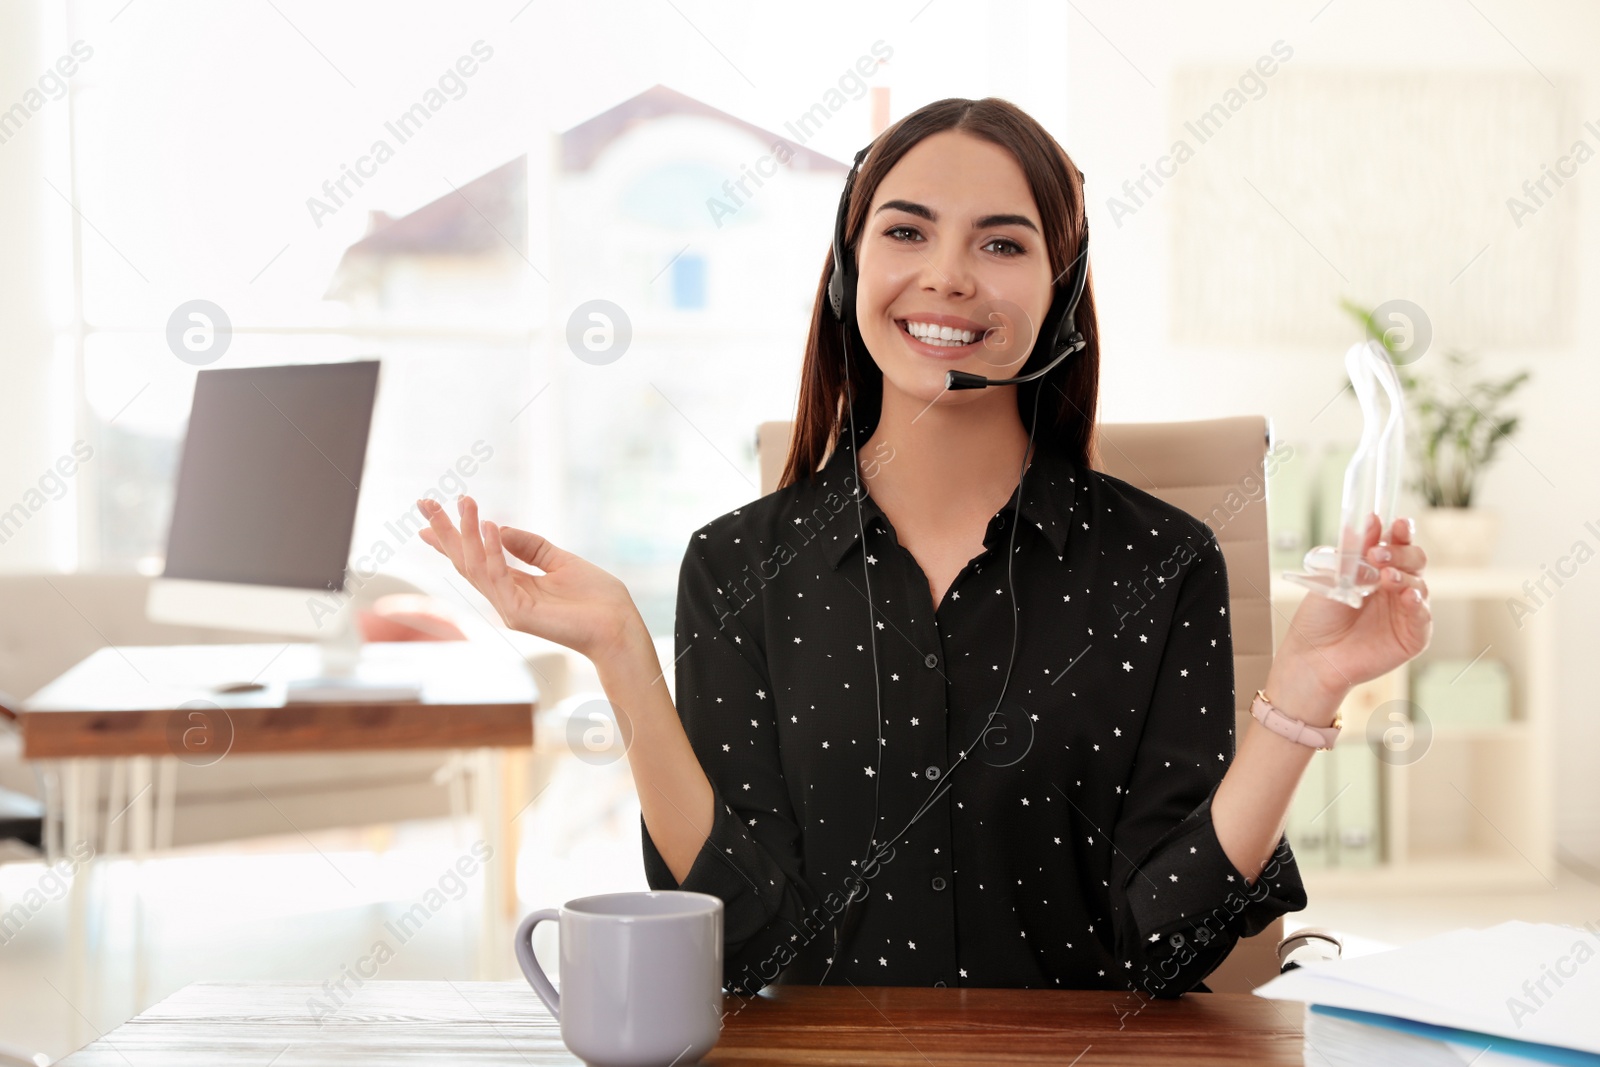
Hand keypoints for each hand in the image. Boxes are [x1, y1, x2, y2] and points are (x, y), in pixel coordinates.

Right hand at [416, 495, 640, 660]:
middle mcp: (505, 598)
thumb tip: (499, 527)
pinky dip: (492, 551)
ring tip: (464, 503)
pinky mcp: (518, 613)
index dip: (452, 539)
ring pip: (476, 567)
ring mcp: (508, 607)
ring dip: (466, 533)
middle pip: (466, 562)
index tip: (431, 517)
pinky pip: (498, 577)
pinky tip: (490, 526)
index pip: (475, 560)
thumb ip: (530, 546)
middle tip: (424, 503)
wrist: (619, 626)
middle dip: (445, 532)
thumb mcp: (560, 561)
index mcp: (514, 586)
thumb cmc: (596, 599)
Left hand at [1279, 512, 1432, 693]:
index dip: (1401, 534)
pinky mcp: (1412, 637)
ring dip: (1405, 576)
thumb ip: (1354, 552)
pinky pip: (1423, 618)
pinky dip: (1418, 605)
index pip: (1397, 546)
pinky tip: (1407, 596)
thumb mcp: (1333, 578)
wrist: (1312, 656)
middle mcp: (1395, 590)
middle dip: (1401, 553)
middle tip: (1378, 555)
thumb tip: (1370, 521)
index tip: (1399, 524)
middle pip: (1415, 562)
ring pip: (1420, 586)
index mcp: (1377, 572)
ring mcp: (1405, 613)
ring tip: (1385, 576)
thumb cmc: (1319, 620)